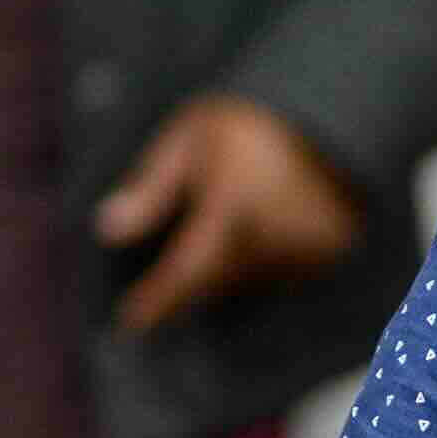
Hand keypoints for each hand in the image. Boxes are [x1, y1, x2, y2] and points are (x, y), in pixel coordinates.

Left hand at [93, 92, 363, 335]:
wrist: (329, 115)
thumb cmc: (247, 124)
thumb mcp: (189, 141)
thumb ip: (150, 189)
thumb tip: (108, 229)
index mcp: (230, 211)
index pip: (185, 272)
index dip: (157, 301)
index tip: (130, 321)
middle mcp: (269, 238)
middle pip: (214, 282)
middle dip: (181, 291)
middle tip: (154, 302)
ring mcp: (301, 250)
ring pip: (245, 279)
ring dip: (216, 277)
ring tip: (195, 270)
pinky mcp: (326, 253)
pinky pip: (277, 273)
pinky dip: (252, 267)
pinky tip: (241, 248)